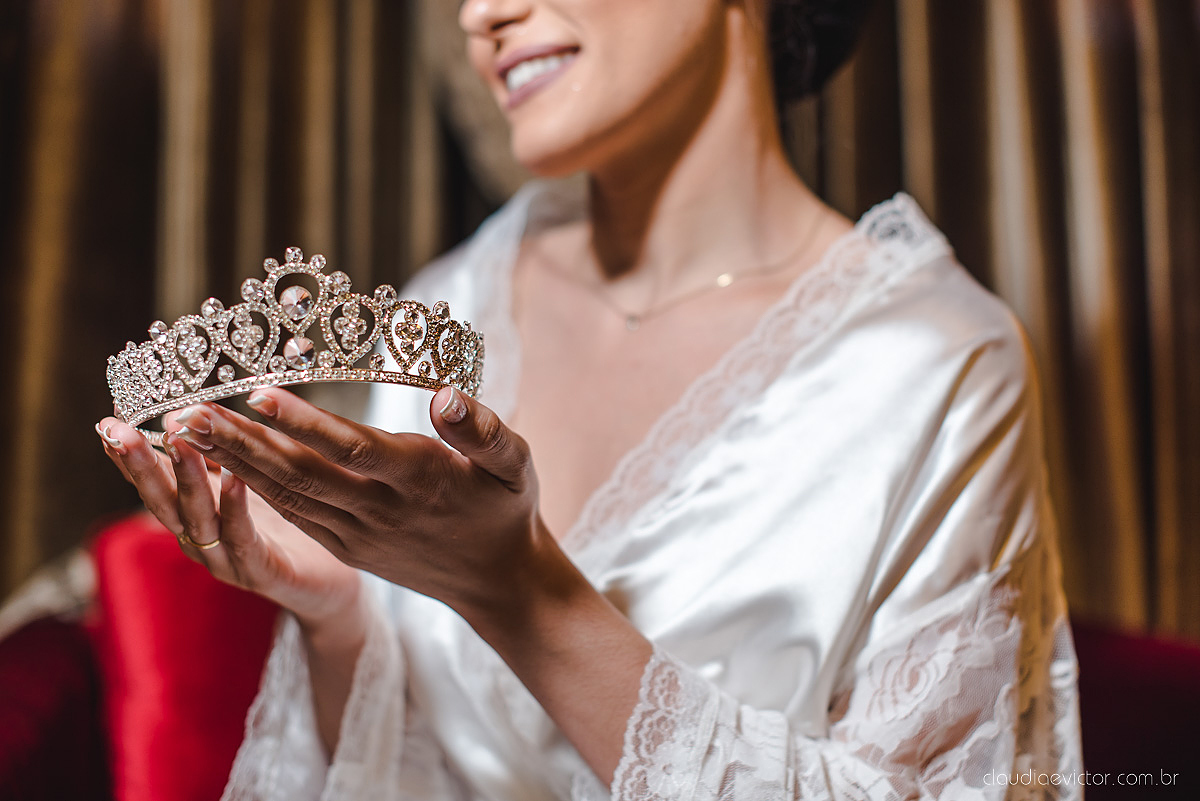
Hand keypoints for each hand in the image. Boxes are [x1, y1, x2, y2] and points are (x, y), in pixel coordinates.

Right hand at [95, 414, 363, 629]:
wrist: (330, 584)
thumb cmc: (287, 528)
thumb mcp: (247, 486)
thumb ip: (217, 459)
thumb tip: (182, 414)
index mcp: (196, 517)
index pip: (155, 483)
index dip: (130, 457)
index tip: (107, 422)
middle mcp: (202, 541)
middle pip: (163, 502)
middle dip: (140, 466)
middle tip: (119, 432)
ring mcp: (228, 560)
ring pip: (198, 520)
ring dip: (186, 480)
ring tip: (179, 443)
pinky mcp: (262, 572)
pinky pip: (244, 538)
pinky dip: (236, 507)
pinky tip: (235, 478)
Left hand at [159, 386, 550, 617]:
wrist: (497, 581)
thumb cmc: (506, 509)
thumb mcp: (515, 464)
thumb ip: (483, 429)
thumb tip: (442, 395)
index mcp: (419, 480)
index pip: (352, 449)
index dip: (304, 422)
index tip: (258, 394)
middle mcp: (380, 510)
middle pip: (301, 473)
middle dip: (241, 442)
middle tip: (188, 411)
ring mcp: (357, 534)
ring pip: (288, 495)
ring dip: (235, 464)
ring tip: (187, 431)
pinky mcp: (345, 546)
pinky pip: (293, 514)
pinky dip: (253, 489)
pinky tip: (220, 465)